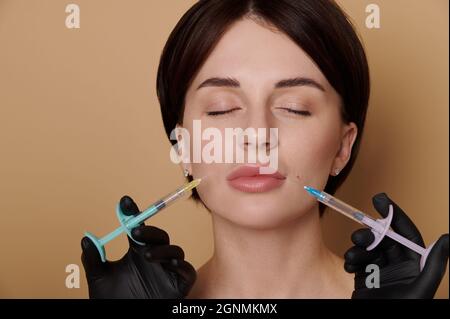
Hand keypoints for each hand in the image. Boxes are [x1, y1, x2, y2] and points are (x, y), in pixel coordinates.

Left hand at [81, 195, 195, 298]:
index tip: (124, 202)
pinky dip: (181, 264)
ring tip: (146, 255)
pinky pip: (187, 270)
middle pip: (159, 236)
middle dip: (150, 231)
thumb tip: (86, 239)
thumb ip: (93, 260)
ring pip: (174, 250)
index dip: (133, 213)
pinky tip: (170, 263)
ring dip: (162, 249)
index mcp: (138, 251)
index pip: (139, 227)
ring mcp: (168, 269)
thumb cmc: (115, 300)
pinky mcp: (180, 283)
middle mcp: (155, 257)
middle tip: (135, 232)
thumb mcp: (100, 279)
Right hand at [344, 193, 447, 298]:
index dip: (394, 214)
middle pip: (382, 238)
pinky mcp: (366, 277)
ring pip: (367, 248)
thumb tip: (447, 238)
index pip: (405, 233)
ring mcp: (380, 270)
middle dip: (369, 234)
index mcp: (414, 264)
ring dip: (357, 249)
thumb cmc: (400, 310)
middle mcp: (398, 264)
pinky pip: (357, 260)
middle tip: (359, 237)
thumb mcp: (421, 289)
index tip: (379, 200)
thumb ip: (434, 264)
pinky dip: (351, 260)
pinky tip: (349, 268)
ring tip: (352, 259)